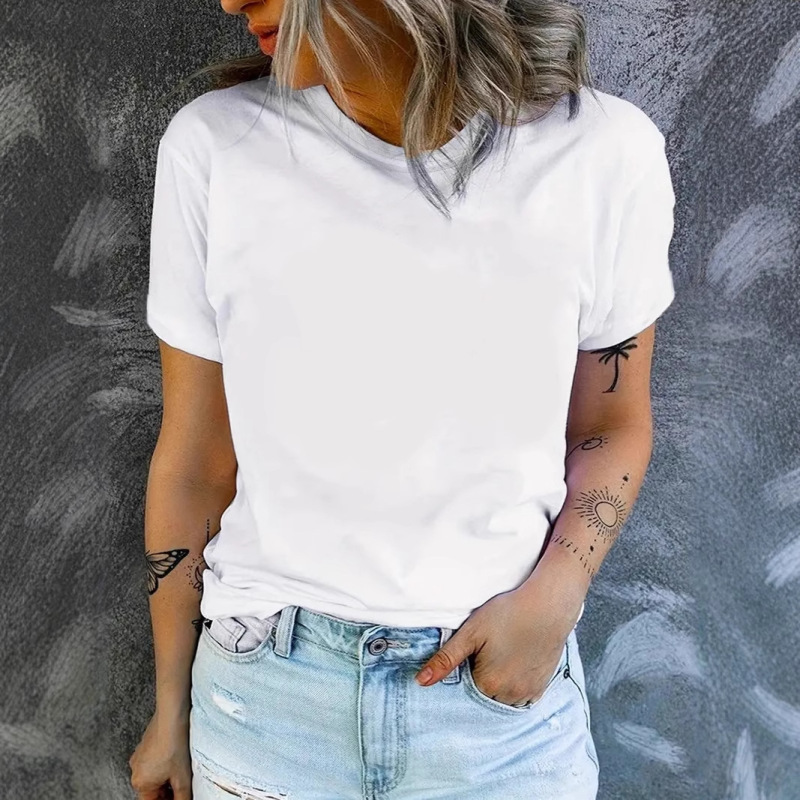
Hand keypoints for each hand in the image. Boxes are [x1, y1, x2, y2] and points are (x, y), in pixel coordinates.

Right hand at [129, 709, 192, 798]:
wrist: (172, 715)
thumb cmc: (176, 745)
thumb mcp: (183, 778)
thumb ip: (182, 797)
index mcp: (141, 783)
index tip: (178, 796)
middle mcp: (135, 771)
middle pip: (152, 790)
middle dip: (166, 791)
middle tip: (182, 786)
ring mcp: (139, 756)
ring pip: (153, 775)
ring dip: (165, 777)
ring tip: (181, 771)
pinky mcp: (144, 744)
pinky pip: (153, 761)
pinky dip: (163, 764)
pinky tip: (176, 757)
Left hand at [414, 579, 580, 706]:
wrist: (548, 605)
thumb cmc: (508, 613)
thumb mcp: (471, 632)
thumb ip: (446, 659)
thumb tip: (420, 682)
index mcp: (488, 684)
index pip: (465, 690)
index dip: (466, 670)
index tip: (473, 653)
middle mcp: (509, 695)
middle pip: (484, 695)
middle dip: (482, 679)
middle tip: (489, 651)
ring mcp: (528, 693)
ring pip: (503, 698)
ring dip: (499, 684)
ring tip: (502, 655)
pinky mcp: (542, 687)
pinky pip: (521, 696)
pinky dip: (515, 685)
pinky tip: (516, 662)